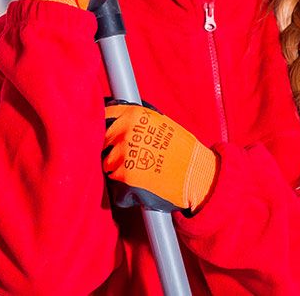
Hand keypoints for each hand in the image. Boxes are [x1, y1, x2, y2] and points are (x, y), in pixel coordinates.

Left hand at [103, 101, 218, 214]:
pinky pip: (114, 181)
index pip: (106, 114)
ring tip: (139, 169)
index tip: (105, 129)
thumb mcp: (160, 122)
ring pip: (107, 163)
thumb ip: (137, 119)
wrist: (196, 174)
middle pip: (103, 141)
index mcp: (133, 115)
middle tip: (129, 155)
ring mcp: (123, 155)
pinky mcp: (125, 176)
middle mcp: (125, 132)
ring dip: (118, 168)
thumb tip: (117, 115)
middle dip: (112, 148)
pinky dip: (124, 185)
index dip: (104, 123)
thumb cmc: (182, 149)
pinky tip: (141, 182)